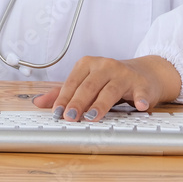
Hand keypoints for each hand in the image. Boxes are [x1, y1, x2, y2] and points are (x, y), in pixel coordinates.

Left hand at [32, 55, 180, 120]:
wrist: (143, 73)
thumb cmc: (110, 79)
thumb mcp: (85, 82)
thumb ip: (63, 92)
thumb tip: (39, 102)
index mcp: (88, 64)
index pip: (73, 82)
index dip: (64, 98)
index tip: (57, 112)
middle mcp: (105, 66)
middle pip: (89, 86)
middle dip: (78, 102)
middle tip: (70, 117)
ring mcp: (124, 74)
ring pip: (110, 90)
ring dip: (100, 104)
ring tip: (92, 116)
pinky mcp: (141, 84)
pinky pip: (140, 92)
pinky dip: (140, 98)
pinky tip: (139, 106)